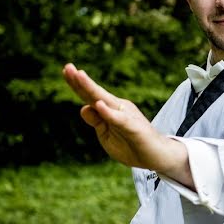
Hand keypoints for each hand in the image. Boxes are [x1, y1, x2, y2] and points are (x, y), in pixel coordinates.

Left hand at [62, 63, 190, 183]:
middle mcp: (118, 108)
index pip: (90, 96)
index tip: (66, 69)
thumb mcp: (107, 136)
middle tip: (68, 66)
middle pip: (96, 93)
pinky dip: (109, 113)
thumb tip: (83, 108)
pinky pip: (120, 120)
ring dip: (92, 88)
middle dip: (81, 81)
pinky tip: (98, 105)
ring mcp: (127, 116)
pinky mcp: (135, 128)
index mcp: (110, 110)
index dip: (77, 84)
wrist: (158, 157)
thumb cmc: (132, 145)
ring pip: (106, 101)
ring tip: (79, 76)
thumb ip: (97, 122)